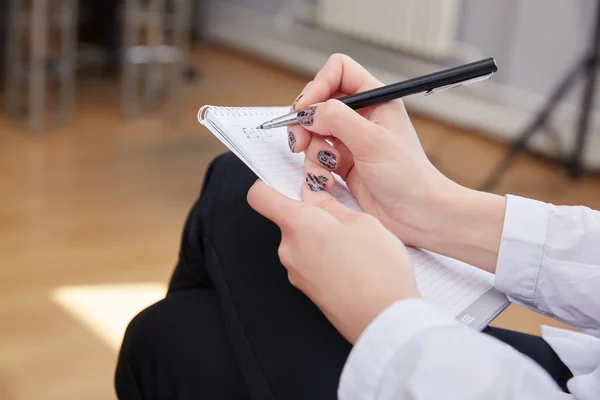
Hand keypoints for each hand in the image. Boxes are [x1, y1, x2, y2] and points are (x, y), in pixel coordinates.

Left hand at [247, 179, 418, 343]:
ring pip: (301, 241)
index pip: (260, 197)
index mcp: (298, 225)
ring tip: (354, 245)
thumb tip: (311, 196)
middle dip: (310, 214)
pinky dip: (325, 257)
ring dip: (320, 237)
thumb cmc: (377, 269)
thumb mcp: (361, 221)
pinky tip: (352, 264)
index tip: (282, 181)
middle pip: (287, 220)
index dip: (267, 184)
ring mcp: (296, 273)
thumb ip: (330, 204)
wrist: (385, 320)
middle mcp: (288, 249)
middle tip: (343, 216)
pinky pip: (309, 262)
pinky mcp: (307, 290)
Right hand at [288, 54, 505, 272]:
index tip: (306, 110)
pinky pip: (316, 158)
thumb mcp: (371, 141)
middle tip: (301, 141)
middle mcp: (362, 116)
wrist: (419, 215)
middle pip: (318, 102)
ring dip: (312, 150)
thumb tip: (307, 112)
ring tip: (327, 166)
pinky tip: (329, 182)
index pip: (338, 72)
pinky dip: (316, 169)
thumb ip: (336, 119)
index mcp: (376, 99)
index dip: (317, 86)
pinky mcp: (344, 164)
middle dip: (306, 122)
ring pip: (313, 132)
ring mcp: (351, 140)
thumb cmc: (408, 177)